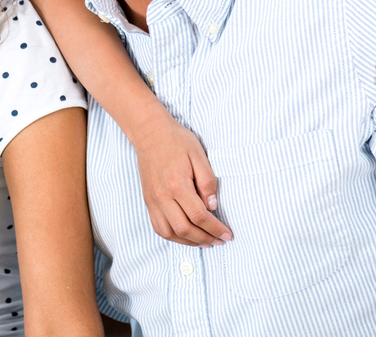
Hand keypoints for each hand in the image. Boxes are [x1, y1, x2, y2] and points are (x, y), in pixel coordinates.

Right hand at [131, 110, 231, 246]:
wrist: (149, 133)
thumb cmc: (176, 140)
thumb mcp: (199, 154)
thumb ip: (208, 181)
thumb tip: (213, 206)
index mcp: (177, 184)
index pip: (199, 216)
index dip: (215, 228)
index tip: (228, 234)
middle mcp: (162, 196)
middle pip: (184, 229)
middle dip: (205, 239)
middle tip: (220, 240)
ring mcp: (152, 200)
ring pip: (169, 233)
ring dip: (189, 242)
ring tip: (205, 242)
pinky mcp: (148, 201)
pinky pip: (158, 227)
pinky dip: (173, 236)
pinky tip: (186, 235)